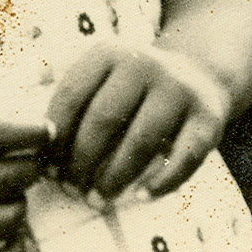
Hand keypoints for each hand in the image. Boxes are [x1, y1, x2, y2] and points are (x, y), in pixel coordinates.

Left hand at [47, 43, 229, 202]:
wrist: (199, 74)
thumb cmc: (133, 91)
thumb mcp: (102, 78)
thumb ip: (73, 105)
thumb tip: (42, 157)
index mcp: (109, 52)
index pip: (72, 96)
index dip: (56, 138)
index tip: (48, 170)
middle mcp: (145, 64)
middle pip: (103, 119)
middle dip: (82, 162)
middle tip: (72, 190)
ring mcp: (180, 88)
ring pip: (141, 140)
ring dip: (115, 176)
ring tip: (98, 199)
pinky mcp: (209, 116)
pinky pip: (185, 156)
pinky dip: (163, 181)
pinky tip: (143, 197)